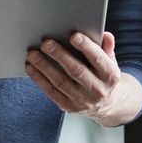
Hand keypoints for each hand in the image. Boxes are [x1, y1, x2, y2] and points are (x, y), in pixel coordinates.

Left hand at [24, 31, 140, 125]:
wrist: (105, 103)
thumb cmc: (103, 74)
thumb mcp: (110, 61)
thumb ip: (107, 47)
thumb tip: (105, 35)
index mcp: (110, 75)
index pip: (98, 59)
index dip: (86, 47)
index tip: (73, 35)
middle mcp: (98, 90)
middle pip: (76, 71)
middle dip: (59, 55)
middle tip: (45, 43)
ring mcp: (82, 101)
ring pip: (60, 82)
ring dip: (44, 67)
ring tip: (32, 54)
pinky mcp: (69, 107)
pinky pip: (51, 92)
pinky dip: (39, 79)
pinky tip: (30, 68)